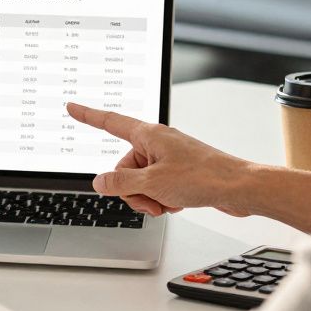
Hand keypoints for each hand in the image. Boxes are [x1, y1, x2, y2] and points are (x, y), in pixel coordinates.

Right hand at [66, 102, 253, 217]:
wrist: (239, 188)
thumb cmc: (203, 177)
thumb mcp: (152, 183)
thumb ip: (120, 183)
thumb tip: (99, 182)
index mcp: (148, 135)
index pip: (110, 122)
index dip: (88, 116)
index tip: (72, 106)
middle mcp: (157, 143)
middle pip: (124, 167)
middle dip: (132, 189)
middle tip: (151, 199)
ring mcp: (169, 158)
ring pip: (140, 181)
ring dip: (148, 197)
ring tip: (168, 203)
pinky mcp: (180, 172)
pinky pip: (157, 187)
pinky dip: (162, 199)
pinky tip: (177, 204)